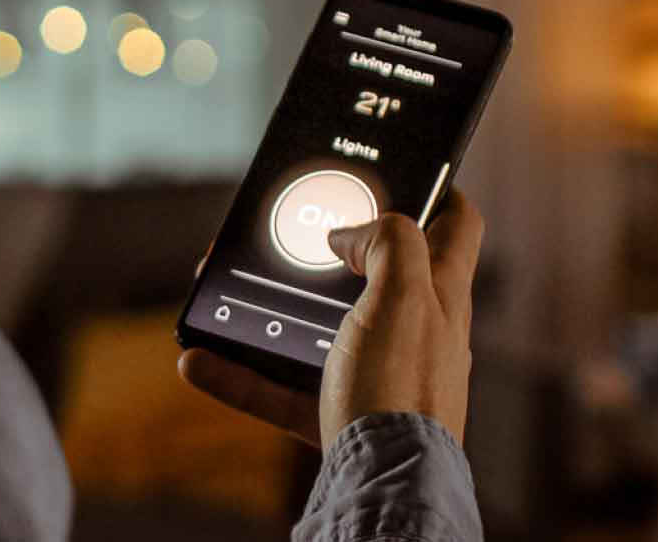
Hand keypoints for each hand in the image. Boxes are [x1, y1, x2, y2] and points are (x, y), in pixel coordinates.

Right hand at [177, 188, 483, 448]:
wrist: (386, 488)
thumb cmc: (404, 391)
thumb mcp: (405, 294)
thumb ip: (388, 242)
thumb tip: (355, 233)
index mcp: (441, 296)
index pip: (457, 225)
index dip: (436, 188)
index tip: (399, 168)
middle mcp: (416, 334)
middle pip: (374, 274)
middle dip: (327, 252)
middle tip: (286, 233)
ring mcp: (378, 377)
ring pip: (316, 331)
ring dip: (268, 312)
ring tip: (227, 294)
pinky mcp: (339, 418)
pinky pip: (281, 388)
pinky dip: (240, 374)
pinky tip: (201, 360)